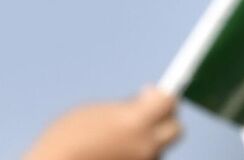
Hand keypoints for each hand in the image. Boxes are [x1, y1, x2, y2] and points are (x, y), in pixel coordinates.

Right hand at [23, 86, 181, 159]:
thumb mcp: (95, 112)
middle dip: (165, 118)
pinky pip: (146, 157)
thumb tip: (145, 105)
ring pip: (159, 145)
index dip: (161, 94)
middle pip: (176, 128)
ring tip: (118, 137)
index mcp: (135, 122)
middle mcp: (146, 144)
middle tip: (145, 113)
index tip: (149, 91)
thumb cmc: (67, 139)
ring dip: (147, 137)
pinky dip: (136, 151)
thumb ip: (126, 108)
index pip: (169, 102)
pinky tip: (115, 149)